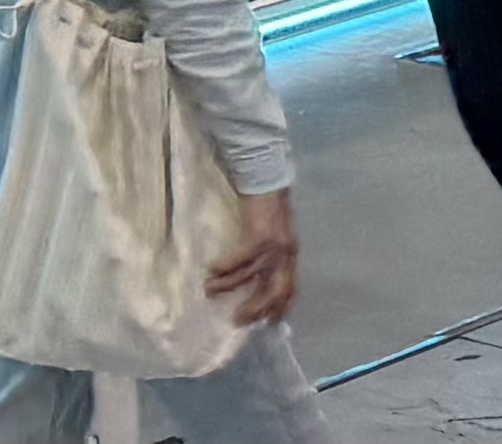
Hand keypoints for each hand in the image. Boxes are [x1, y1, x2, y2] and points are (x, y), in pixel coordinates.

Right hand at [208, 188, 297, 322]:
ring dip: (230, 287)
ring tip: (210, 293)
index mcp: (291, 254)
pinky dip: (225, 267)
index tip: (269, 322)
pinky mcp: (259, 237)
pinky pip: (240, 259)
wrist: (267, 179)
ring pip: (252, 276)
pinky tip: (211, 271)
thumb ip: (272, 251)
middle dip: (257, 308)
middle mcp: (286, 254)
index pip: (290, 289)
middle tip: (239, 320)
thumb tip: (260, 269)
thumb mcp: (276, 232)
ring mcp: (273, 247)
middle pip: (275, 290)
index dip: (281, 307)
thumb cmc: (269, 204)